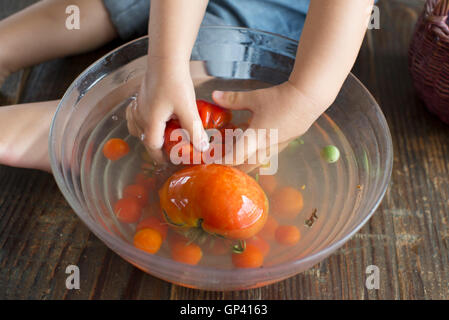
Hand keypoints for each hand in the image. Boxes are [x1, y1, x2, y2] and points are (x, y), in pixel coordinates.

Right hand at [126, 57, 209, 162]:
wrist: (166, 59)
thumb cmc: (175, 82)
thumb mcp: (187, 108)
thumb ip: (194, 130)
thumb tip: (202, 148)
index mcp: (151, 122)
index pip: (153, 146)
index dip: (160, 157)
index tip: (169, 161)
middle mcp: (140, 116)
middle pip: (145, 138)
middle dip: (156, 146)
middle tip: (170, 149)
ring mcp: (138, 106)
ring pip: (137, 127)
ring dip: (148, 134)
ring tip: (163, 134)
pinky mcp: (140, 96)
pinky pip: (135, 115)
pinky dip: (141, 121)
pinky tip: (152, 117)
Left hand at [212, 81, 329, 171]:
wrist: (308, 99)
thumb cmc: (281, 98)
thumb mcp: (254, 98)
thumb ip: (233, 99)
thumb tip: (214, 95)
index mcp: (255, 138)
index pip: (234, 158)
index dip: (221, 162)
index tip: (211, 163)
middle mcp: (265, 147)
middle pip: (246, 166)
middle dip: (232, 168)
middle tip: (221, 165)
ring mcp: (276, 147)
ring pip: (257, 162)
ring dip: (244, 162)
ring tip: (234, 157)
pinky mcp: (284, 143)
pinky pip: (266, 154)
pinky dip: (255, 154)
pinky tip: (252, 145)